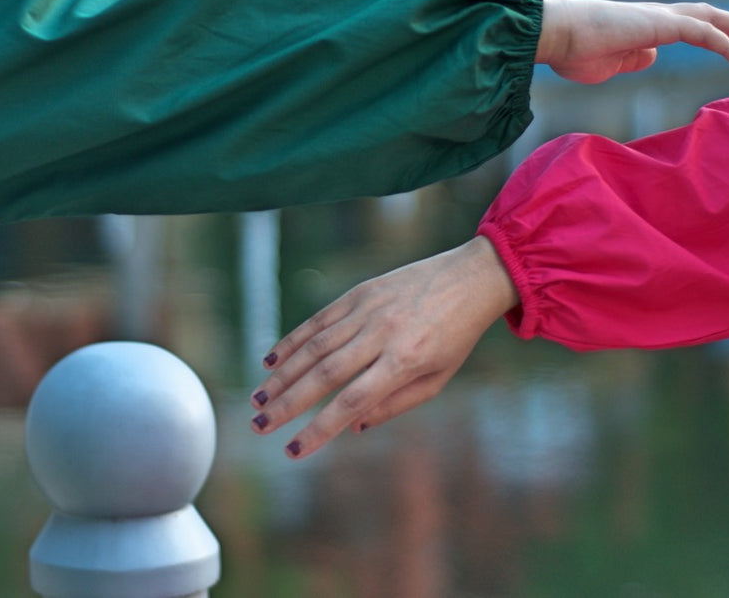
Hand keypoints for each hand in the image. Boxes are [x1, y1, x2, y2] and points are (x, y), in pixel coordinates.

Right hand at [249, 236, 517, 458]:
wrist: (470, 277)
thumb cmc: (456, 336)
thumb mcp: (438, 379)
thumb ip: (395, 405)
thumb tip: (352, 427)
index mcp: (405, 361)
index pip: (353, 401)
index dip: (320, 429)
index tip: (292, 451)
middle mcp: (382, 334)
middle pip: (324, 375)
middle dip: (287, 404)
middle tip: (258, 426)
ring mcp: (368, 310)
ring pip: (315, 346)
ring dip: (282, 374)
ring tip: (258, 398)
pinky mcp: (360, 292)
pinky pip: (320, 319)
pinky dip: (293, 339)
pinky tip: (271, 359)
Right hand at [537, 0, 728, 82]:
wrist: (554, 34)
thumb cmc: (569, 51)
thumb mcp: (606, 64)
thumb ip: (631, 59)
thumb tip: (651, 56)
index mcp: (640, 28)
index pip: (683, 27)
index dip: (709, 35)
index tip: (727, 47)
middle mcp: (652, 17)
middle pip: (702, 16)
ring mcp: (657, 18)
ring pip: (708, 19)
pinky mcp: (660, 24)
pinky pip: (702, 32)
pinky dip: (726, 44)